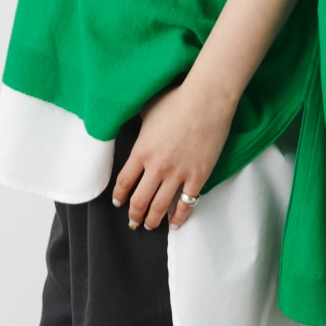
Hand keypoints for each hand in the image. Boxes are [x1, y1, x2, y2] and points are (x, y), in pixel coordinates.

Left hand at [111, 80, 234, 230]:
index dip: (119, 197)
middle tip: (133, 222)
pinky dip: (179, 217)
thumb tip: (130, 118)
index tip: (118, 203)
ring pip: (160, 207)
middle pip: (139, 200)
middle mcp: (156, 167)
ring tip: (150, 225)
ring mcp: (178, 174)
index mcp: (141, 150)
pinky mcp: (198, 176)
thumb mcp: (148, 109)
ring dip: (153, 220)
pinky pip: (186, 204)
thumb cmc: (177, 99)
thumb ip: (139, 123)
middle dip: (134, 215)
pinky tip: (175, 222)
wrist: (207, 100)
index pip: (124, 182)